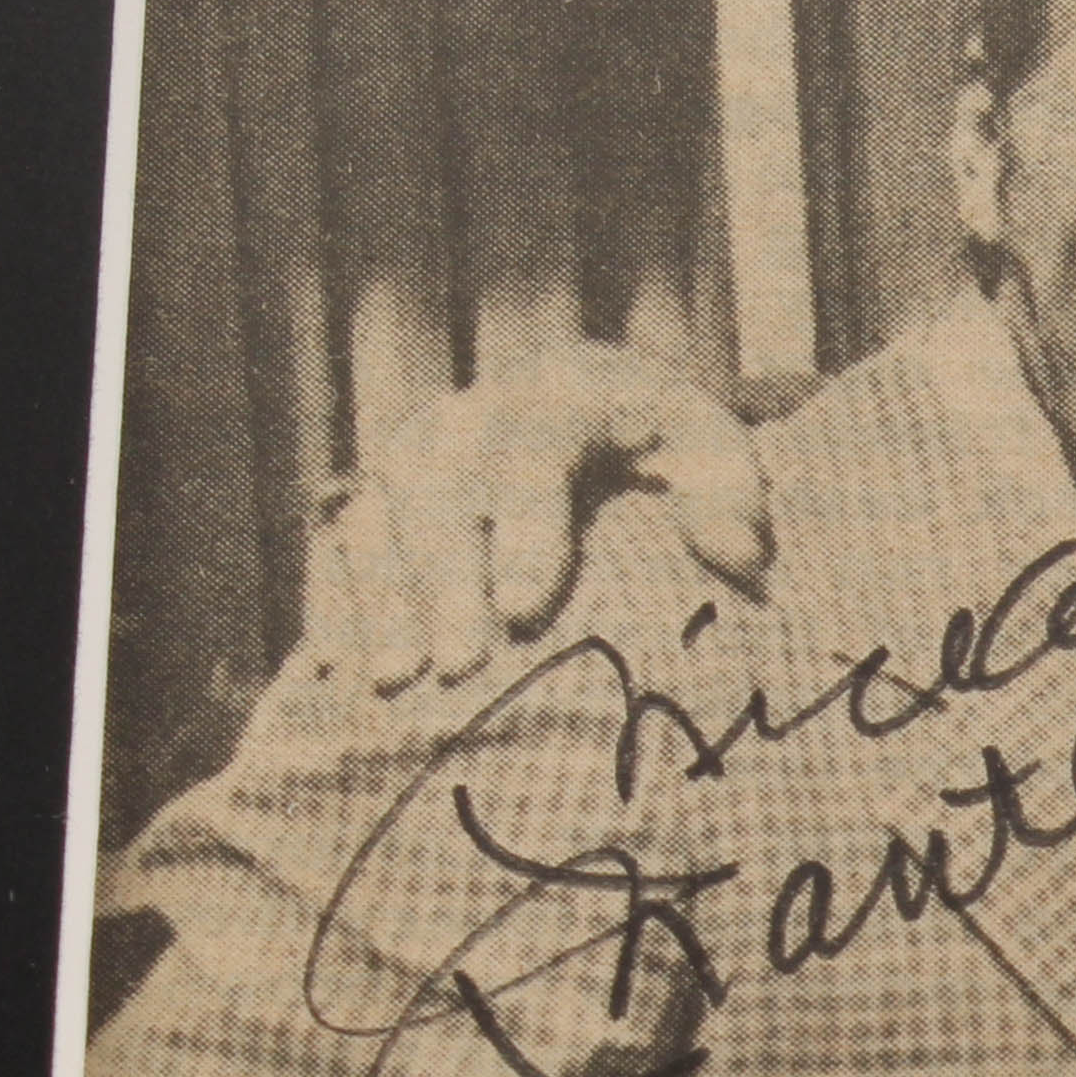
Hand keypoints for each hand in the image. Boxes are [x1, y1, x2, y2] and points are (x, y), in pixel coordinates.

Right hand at [315, 342, 768, 693]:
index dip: (525, 532)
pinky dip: (336, 604)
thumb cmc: (665, 450)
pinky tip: (340, 670)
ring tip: (397, 683)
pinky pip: (340, 544)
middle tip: (461, 669)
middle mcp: (469, 414)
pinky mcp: (376, 492)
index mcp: (558, 393)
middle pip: (441, 492)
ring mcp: (412, 450)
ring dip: (381, 601)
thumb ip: (732, 497)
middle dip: (445, 583)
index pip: (530, 453)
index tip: (526, 614)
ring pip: (377, 517)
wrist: (589, 413)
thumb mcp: (713, 454)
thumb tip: (739, 555)